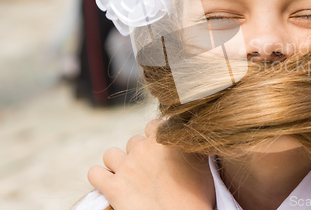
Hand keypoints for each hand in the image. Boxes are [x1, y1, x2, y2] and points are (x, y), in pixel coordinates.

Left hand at [88, 120, 214, 209]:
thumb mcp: (202, 165)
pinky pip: (94, 174)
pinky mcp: (113, 187)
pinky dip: (100, 179)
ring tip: (127, 178)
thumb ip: (191, 145)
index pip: (153, 125)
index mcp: (166, 140)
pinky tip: (109, 186)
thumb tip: (186, 136)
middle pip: (133, 142)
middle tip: (147, 172)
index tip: (158, 152)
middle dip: (137, 155)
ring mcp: (127, 167)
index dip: (154, 139)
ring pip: (111, 154)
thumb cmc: (197, 198)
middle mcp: (144, 149)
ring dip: (117, 164)